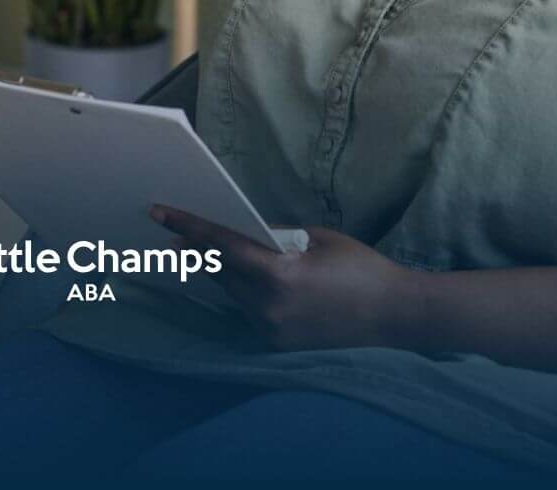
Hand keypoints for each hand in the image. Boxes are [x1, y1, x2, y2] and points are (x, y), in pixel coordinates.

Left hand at [149, 204, 422, 352]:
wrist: (397, 316)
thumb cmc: (361, 268)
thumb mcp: (318, 238)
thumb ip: (277, 236)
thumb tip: (245, 230)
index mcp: (278, 274)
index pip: (221, 246)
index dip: (188, 227)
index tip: (160, 213)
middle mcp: (268, 306)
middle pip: (220, 272)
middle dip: (198, 252)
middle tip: (172, 233)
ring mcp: (271, 329)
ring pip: (233, 293)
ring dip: (223, 273)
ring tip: (207, 253)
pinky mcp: (278, 343)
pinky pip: (250, 311)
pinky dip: (245, 293)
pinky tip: (246, 280)